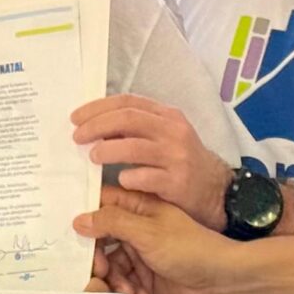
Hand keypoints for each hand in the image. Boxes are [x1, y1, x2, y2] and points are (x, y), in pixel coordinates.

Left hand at [72, 94, 231, 228]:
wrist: (217, 191)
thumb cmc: (182, 163)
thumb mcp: (164, 138)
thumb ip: (136, 130)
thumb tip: (95, 129)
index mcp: (167, 116)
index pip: (128, 102)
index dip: (98, 108)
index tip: (76, 118)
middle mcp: (173, 131)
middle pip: (128, 119)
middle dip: (97, 126)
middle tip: (78, 137)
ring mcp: (177, 156)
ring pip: (134, 146)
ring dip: (108, 150)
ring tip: (93, 157)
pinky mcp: (178, 182)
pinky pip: (147, 177)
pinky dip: (129, 177)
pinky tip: (120, 181)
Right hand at [74, 185, 240, 293]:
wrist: (220, 281)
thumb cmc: (188, 248)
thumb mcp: (148, 231)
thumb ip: (112, 223)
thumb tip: (78, 219)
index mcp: (138, 207)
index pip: (101, 205)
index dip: (84, 217)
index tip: (70, 234)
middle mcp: (135, 228)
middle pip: (99, 239)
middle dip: (97, 258)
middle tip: (103, 272)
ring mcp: (139, 253)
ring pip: (109, 265)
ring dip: (114, 279)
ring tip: (128, 290)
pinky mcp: (144, 277)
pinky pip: (122, 283)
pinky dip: (126, 291)